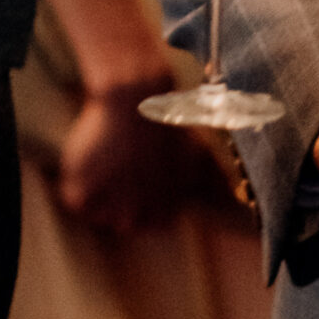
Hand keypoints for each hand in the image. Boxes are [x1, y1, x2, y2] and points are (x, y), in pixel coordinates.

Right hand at [54, 86, 228, 230]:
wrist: (135, 96)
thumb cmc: (170, 124)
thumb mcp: (199, 158)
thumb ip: (216, 188)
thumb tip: (245, 209)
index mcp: (164, 216)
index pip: (149, 222)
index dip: (144, 194)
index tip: (141, 170)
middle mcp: (136, 219)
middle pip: (121, 220)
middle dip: (120, 195)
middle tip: (122, 162)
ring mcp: (108, 208)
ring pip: (97, 212)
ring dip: (98, 189)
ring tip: (107, 157)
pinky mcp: (82, 193)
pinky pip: (73, 200)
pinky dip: (76, 180)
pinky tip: (91, 156)